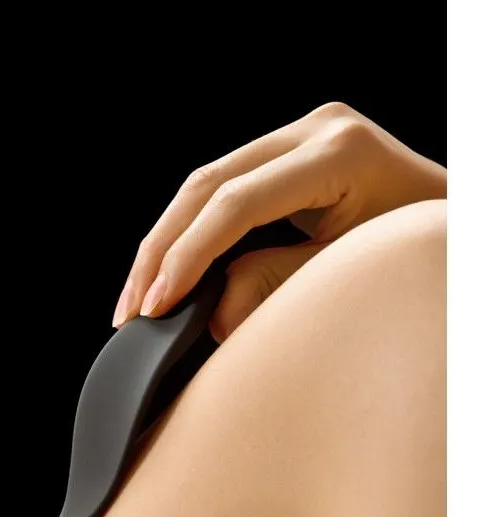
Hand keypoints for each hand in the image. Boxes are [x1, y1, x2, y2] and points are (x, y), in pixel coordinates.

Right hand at [111, 102, 446, 341]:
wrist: (457, 229)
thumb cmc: (425, 253)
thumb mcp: (351, 272)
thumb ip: (278, 284)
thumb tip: (213, 314)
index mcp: (337, 151)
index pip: (236, 202)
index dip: (187, 256)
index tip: (157, 304)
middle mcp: (314, 129)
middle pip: (205, 184)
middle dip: (160, 249)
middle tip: (131, 306)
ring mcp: (300, 137)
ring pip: (203, 186)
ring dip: (165, 243)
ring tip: (138, 295)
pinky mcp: (288, 156)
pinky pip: (222, 191)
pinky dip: (191, 234)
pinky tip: (170, 270)